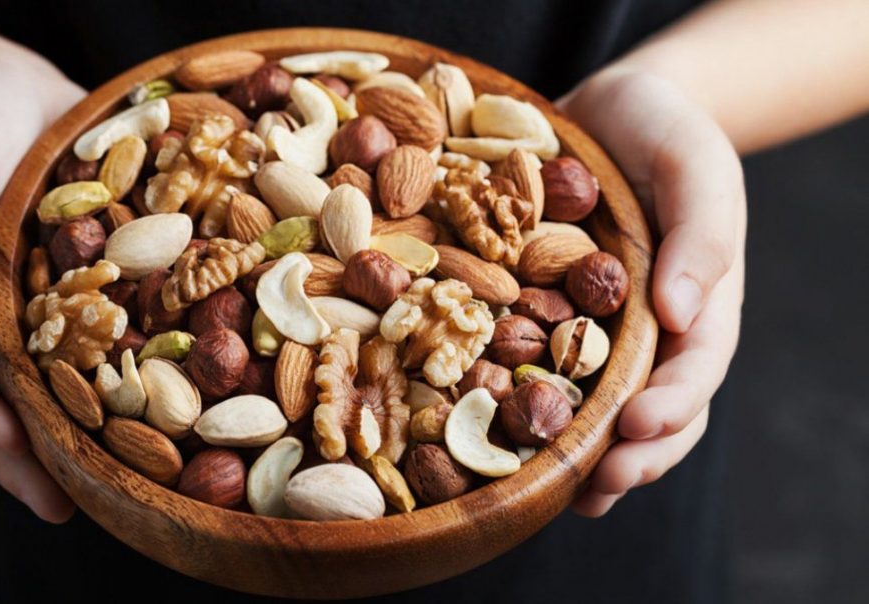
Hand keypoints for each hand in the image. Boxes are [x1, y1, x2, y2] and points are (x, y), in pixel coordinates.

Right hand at [0, 59, 84, 521]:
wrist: (9, 89)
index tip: (14, 446)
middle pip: (5, 402)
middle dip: (33, 457)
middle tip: (68, 505)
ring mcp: (43, 310)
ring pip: (59, 383)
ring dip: (83, 430)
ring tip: (123, 480)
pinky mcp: (92, 290)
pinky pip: (108, 338)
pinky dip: (130, 369)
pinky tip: (172, 394)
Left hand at [557, 67, 745, 515]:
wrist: (616, 112)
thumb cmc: (666, 135)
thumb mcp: (696, 167)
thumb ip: (702, 235)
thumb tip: (683, 314)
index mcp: (698, 302)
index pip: (696, 367)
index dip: (672, 404)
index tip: (639, 428)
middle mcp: (653, 329)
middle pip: (656, 409)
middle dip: (633, 454)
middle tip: (599, 483)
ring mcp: (604, 331)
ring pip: (605, 408)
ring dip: (590, 456)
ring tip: (562, 493)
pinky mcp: (553, 319)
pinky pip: (549, 374)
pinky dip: (538, 414)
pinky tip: (511, 451)